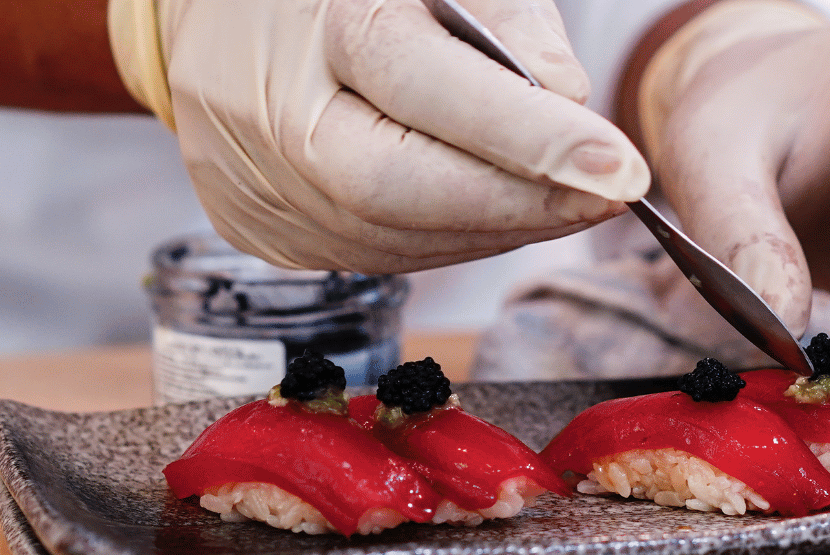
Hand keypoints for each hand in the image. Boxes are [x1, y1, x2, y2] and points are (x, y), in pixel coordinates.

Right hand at [110, 0, 648, 272]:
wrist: (211, 15)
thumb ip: (507, 25)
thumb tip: (572, 116)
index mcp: (317, 24)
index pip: (432, 93)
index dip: (530, 139)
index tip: (619, 169)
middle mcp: (276, 118)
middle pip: (406, 192)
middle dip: (522, 204)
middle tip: (610, 197)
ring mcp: (260, 189)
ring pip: (400, 241)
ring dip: (496, 228)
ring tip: (560, 199)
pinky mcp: (263, 233)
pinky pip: (378, 256)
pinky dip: (449, 241)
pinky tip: (489, 213)